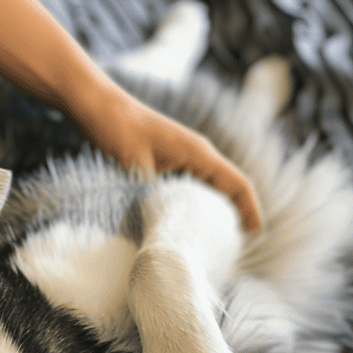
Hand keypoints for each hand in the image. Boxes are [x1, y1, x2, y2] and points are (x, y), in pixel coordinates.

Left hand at [74, 82, 260, 230]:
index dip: (249, 208)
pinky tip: (184, 219)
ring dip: (214, 208)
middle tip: (231, 246)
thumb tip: (162, 224)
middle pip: (228, 186)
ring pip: (210, 185)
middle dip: (235, 212)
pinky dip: (194, 201)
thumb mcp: (136, 165)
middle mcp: (196, 152)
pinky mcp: (168, 158)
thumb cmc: (116, 130)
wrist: (98, 106)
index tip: (254, 233)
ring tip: (211, 238)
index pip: (236, 182)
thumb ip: (152, 193)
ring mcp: (183, 154)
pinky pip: (191, 183)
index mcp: (198, 152)